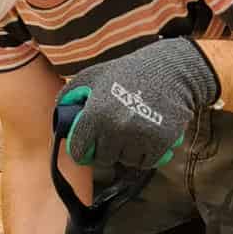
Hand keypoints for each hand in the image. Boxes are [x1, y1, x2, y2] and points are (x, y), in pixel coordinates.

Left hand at [60, 36, 218, 173]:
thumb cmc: (129, 72)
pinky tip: (149, 136)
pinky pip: (147, 163)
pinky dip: (147, 154)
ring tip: (135, 130)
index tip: (89, 146)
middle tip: (116, 133)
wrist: (172, 70)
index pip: (78, 151)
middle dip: (108, 148)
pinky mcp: (160, 143)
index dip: (83, 149)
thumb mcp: (94, 75)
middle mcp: (115, 128)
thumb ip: (71, 94)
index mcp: (94, 114)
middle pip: (104, 158)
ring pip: (126, 161)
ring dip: (129, 151)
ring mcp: (138, 137)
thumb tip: (60, 117)